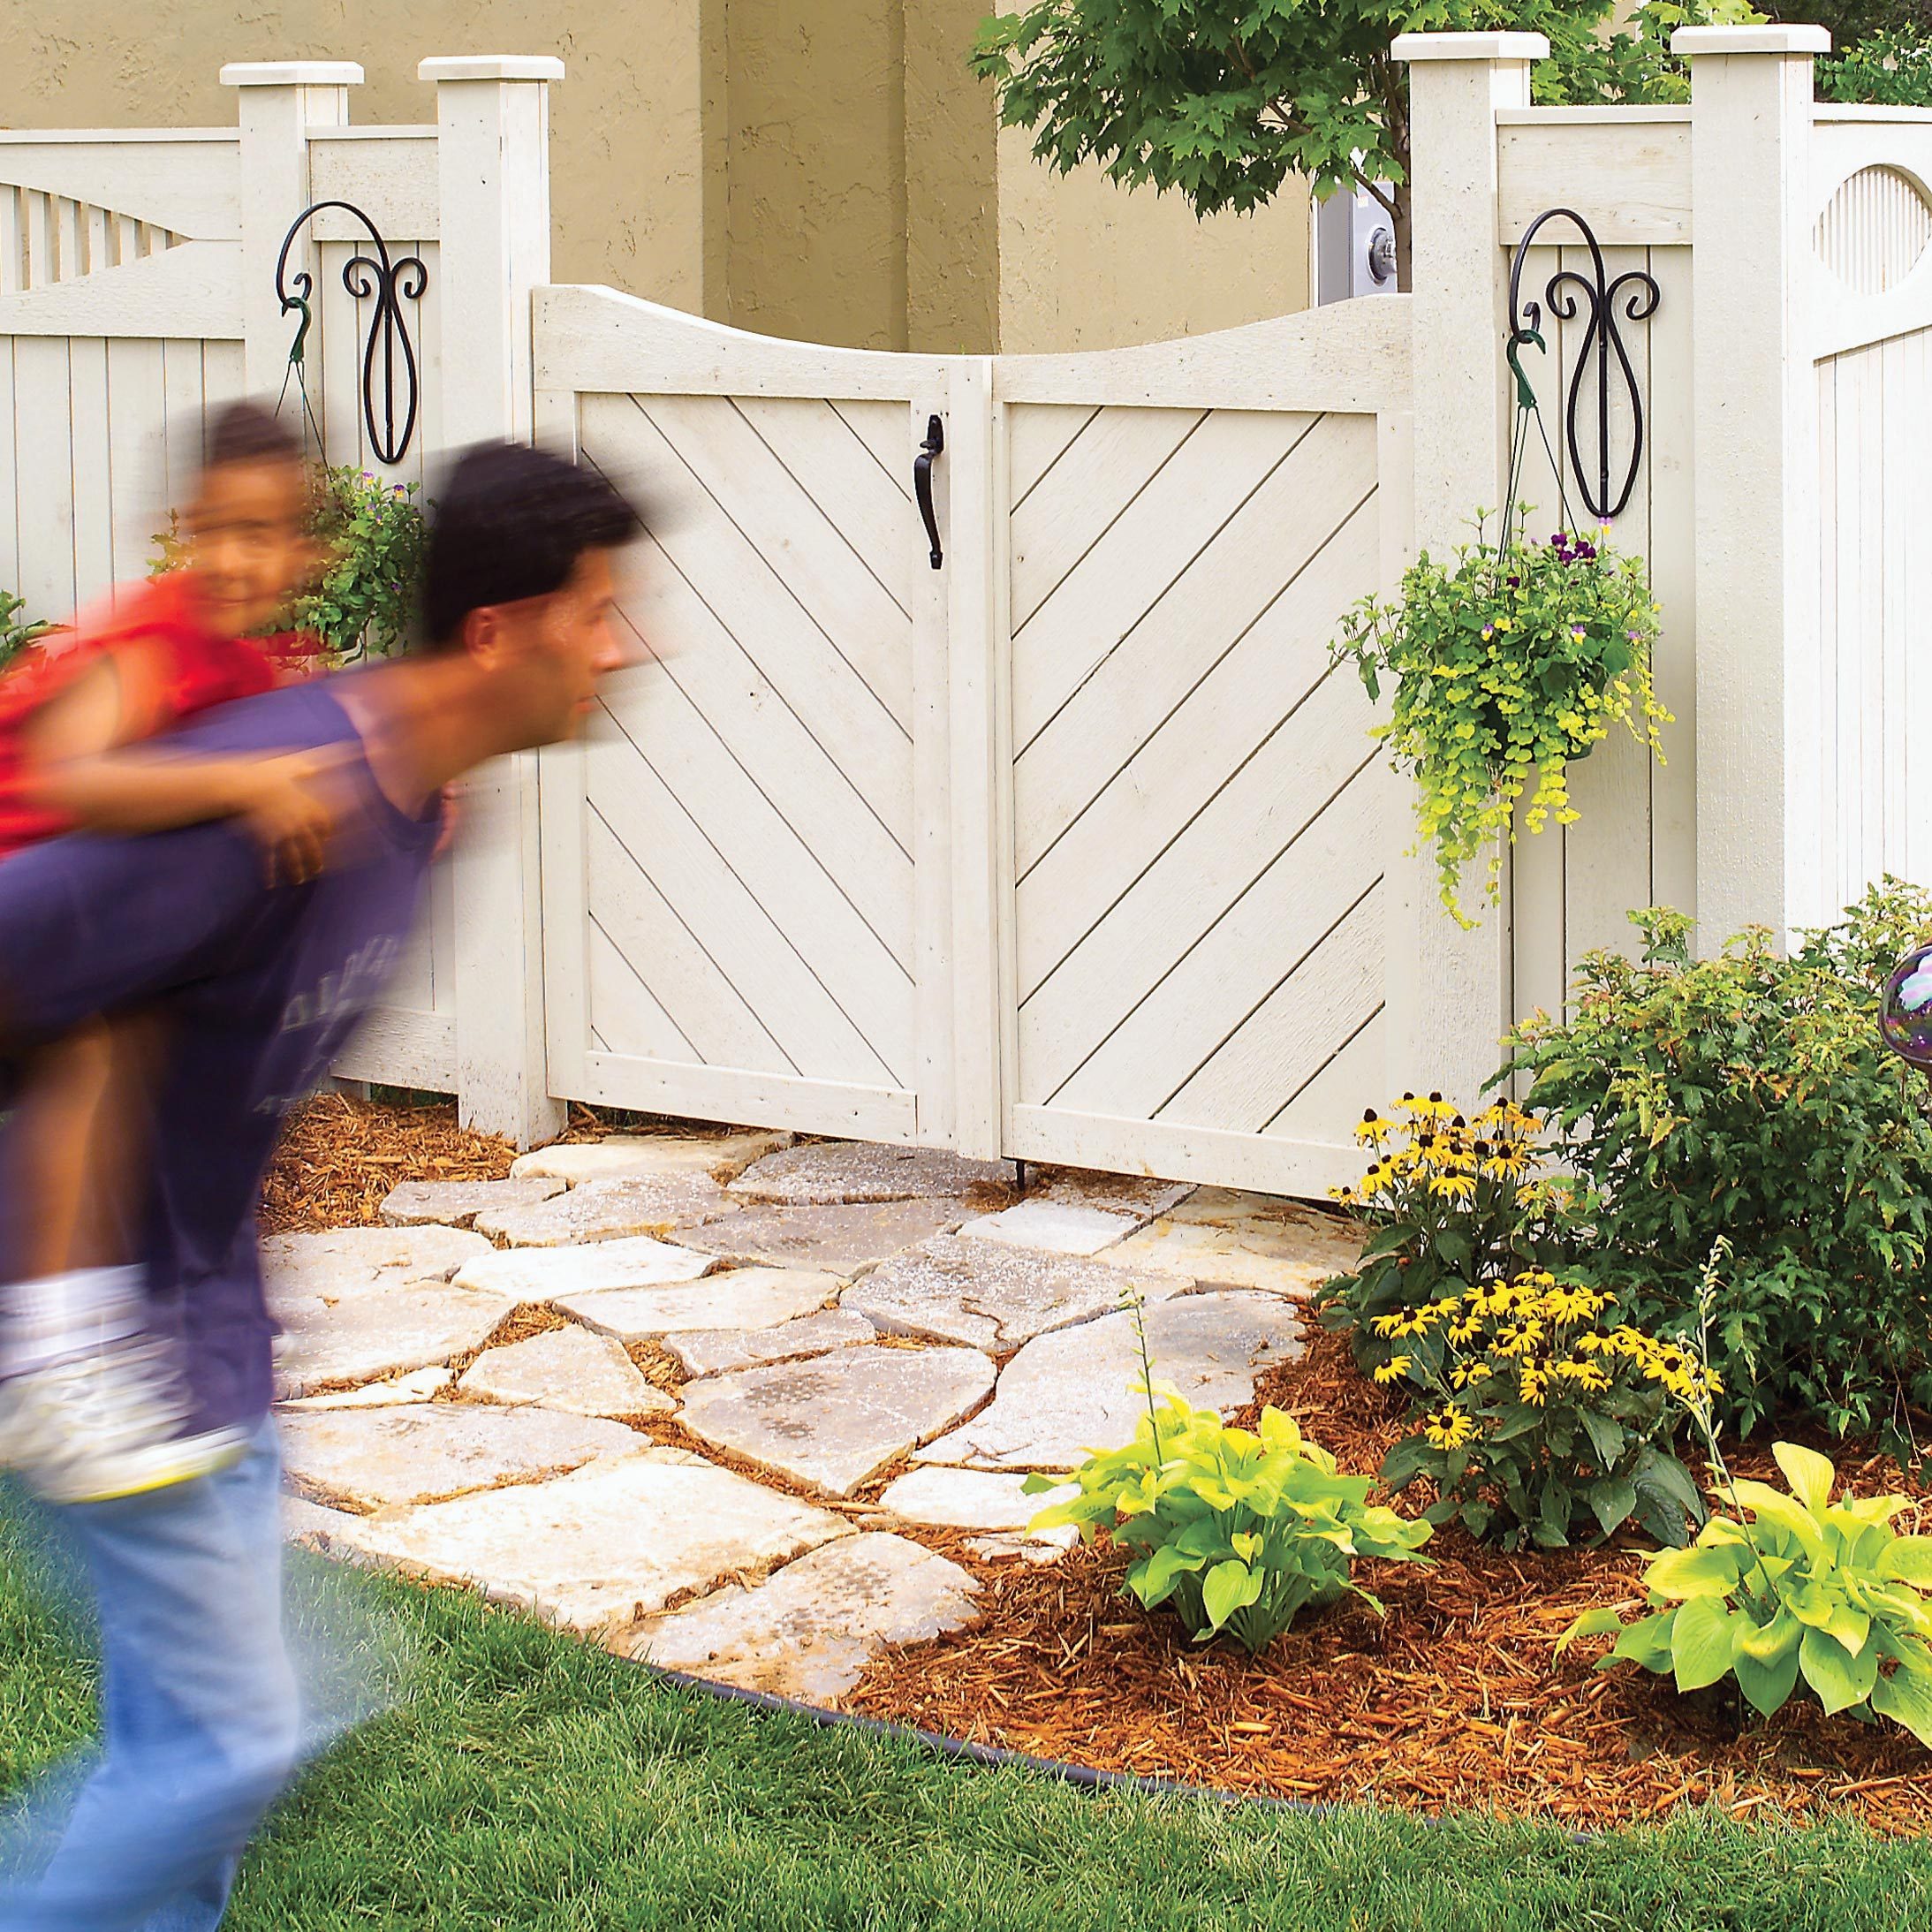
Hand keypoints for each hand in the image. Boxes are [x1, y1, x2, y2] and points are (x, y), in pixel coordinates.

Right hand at [231, 750, 348, 885]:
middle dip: (315, 860)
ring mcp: (283, 833)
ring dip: (296, 871)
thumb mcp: (285, 768)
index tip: (325, 839)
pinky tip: (270, 884)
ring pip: (294, 858)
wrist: (239, 785)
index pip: (324, 823)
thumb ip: (301, 769)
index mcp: (306, 805)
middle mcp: (299, 822)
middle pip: (313, 847)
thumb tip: (314, 766)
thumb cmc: (261, 775)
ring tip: (297, 880)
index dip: (325, 832)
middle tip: (316, 870)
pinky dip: (269, 874)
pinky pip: (269, 861)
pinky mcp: (265, 840)